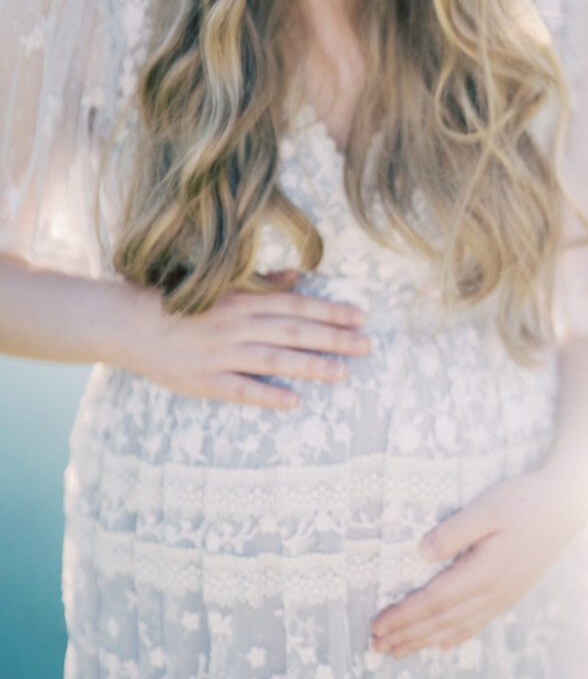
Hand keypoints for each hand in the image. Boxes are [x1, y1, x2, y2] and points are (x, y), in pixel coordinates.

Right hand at [117, 269, 370, 408]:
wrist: (130, 322)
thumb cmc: (180, 299)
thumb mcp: (222, 285)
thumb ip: (262, 283)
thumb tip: (298, 277)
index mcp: (243, 299)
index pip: (296, 305)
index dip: (330, 311)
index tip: (360, 317)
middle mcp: (237, 324)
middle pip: (294, 331)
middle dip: (333, 338)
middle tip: (366, 345)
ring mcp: (222, 353)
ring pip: (274, 359)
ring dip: (310, 366)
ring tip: (342, 373)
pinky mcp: (205, 380)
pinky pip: (241, 389)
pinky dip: (268, 395)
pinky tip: (293, 402)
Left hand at [369, 471, 587, 657]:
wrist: (565, 507)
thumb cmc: (524, 500)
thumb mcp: (488, 506)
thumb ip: (455, 530)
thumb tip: (421, 552)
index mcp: (484, 572)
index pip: (434, 601)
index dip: (403, 616)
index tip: (377, 626)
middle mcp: (492, 592)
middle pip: (441, 621)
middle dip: (407, 635)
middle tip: (376, 646)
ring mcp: (503, 596)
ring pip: (457, 627)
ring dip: (425, 640)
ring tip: (398, 650)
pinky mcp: (509, 592)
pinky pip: (477, 623)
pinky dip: (455, 636)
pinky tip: (442, 644)